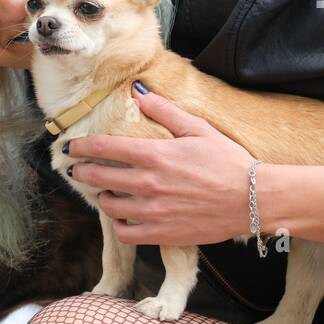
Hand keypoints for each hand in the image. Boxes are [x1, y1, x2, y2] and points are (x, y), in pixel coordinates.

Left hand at [66, 84, 256, 245]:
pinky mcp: (161, 233)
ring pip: (108, 205)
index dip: (81, 146)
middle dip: (81, 171)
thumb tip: (138, 90)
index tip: (70, 147)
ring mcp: (153, 210)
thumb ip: (164, 110)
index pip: (103, 147)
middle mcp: (148, 183)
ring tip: (105, 192)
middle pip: (98, 176)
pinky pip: (125, 232)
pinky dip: (119, 224)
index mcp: (155, 154)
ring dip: (102, 197)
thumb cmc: (228, 162)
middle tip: (76, 170)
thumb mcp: (198, 129)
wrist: (254, 199)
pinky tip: (123, 217)